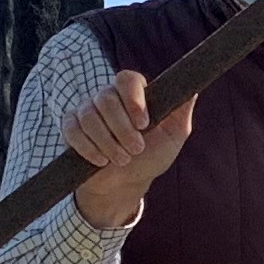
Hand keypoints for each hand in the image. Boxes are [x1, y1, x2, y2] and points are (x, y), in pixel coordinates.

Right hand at [66, 68, 196, 228]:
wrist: (126, 184)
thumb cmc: (151, 156)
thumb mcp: (173, 136)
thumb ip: (180, 111)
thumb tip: (193, 86)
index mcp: (133, 94)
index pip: (128, 79)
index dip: (133, 99)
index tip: (144, 123)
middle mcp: (108, 97)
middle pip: (106, 98)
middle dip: (122, 128)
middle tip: (136, 149)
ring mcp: (87, 111)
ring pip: (89, 116)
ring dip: (107, 142)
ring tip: (122, 160)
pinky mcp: (70, 128)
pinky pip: (72, 130)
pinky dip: (88, 148)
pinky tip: (101, 161)